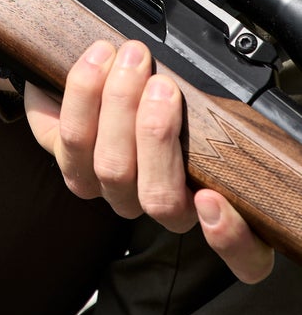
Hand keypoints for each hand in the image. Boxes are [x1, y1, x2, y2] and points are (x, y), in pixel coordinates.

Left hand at [22, 40, 274, 283]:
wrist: (100, 77)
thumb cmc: (158, 89)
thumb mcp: (197, 99)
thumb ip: (206, 111)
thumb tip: (197, 93)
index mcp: (210, 201)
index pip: (243, 255)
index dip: (230, 239)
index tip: (211, 199)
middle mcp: (160, 204)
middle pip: (160, 197)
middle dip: (157, 134)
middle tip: (160, 85)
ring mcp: (114, 192)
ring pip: (114, 167)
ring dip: (120, 104)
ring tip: (128, 59)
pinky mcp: (73, 167)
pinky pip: (71, 139)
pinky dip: (84, 92)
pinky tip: (97, 61)